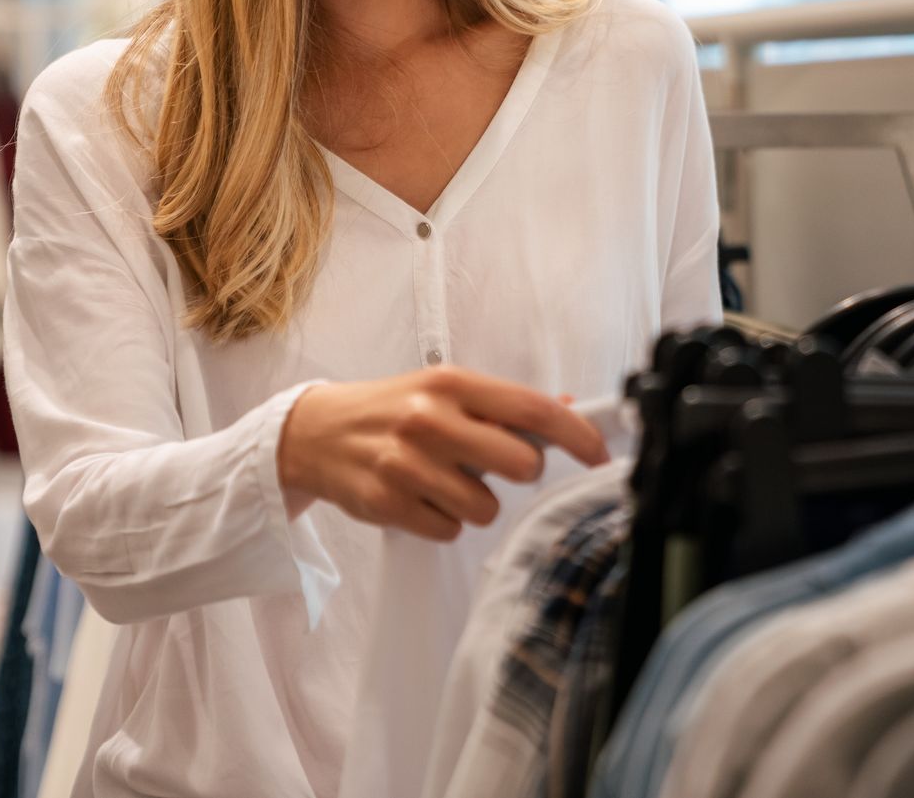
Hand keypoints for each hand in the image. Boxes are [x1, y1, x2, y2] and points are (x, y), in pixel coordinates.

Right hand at [276, 366, 610, 540]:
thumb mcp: (442, 390)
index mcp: (450, 383)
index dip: (578, 435)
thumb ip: (502, 404)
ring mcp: (405, 463)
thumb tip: (570, 406)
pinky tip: (419, 498)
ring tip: (444, 482)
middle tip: (491, 465)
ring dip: (475, 502)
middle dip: (519, 473)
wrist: (314, 432)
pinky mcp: (387, 502)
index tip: (600, 455)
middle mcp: (429, 419)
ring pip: (486, 507)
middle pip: (521, 464)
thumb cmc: (390, 409)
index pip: (533, 410)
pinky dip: (442, 521)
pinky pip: (449, 529)